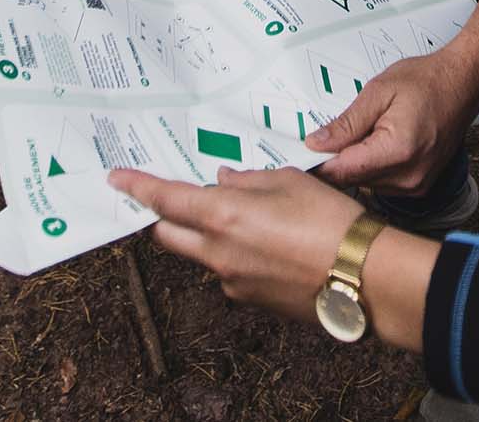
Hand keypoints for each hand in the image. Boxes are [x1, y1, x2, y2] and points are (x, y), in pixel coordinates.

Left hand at [108, 166, 364, 321]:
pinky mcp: (249, 299)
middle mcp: (217, 252)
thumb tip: (226, 180)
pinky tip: (271, 245)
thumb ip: (249, 180)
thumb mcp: (289, 181)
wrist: (361, 276)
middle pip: (168, 235)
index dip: (137, 188)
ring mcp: (231, 281)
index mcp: (223, 215)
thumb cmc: (330, 221)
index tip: (117, 179)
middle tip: (168, 199)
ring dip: (207, 235)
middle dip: (162, 217)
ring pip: (200, 254)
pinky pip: (229, 272)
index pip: (165, 200)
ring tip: (248, 218)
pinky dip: (236, 255)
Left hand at [309, 47, 478, 194]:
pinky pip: (383, 183)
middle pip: (353, 180)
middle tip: (327, 137)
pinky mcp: (419, 185)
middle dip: (336, 161)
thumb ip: (345, 123)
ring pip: (366, 184)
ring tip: (362, 133)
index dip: (317, 164)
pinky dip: (372, 167)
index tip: (300, 156)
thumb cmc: (427, 81)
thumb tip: (317, 144)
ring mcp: (417, 184)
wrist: (463, 82)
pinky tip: (376, 144)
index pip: (343, 171)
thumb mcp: (378, 92)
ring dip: (356, 164)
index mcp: (397, 151)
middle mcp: (409, 176)